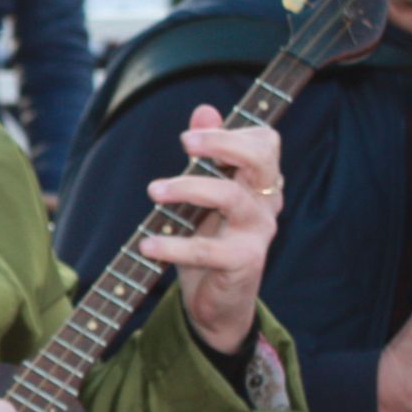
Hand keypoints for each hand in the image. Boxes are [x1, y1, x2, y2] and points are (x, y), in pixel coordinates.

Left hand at [137, 104, 282, 353]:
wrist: (218, 302)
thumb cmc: (210, 239)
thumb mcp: (203, 193)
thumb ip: (207, 153)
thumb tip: (204, 109)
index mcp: (260, 181)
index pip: (265, 142)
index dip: (233, 132)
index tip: (191, 138)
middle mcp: (266, 202)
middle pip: (261, 158)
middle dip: (221, 143)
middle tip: (183, 143)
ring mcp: (257, 232)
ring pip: (231, 197)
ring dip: (189, 187)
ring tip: (153, 190)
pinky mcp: (242, 262)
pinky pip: (208, 249)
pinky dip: (173, 246)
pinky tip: (146, 245)